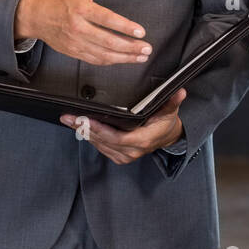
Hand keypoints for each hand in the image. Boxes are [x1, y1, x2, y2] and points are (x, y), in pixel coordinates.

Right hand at [14, 0, 151, 65]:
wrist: (36, 16)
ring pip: (103, 54)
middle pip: (108, 41)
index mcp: (81, 9)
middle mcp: (78, 28)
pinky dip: (111, 61)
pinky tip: (124, 59)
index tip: (141, 32)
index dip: (125, 27)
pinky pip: (95, 59)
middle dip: (131, 47)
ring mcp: (75, 42)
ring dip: (125, 58)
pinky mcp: (73, 52)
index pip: (107, 19)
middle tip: (147, 48)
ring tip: (141, 57)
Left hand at [60, 89, 186, 164]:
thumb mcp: (170, 111)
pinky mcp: (119, 156)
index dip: (99, 129)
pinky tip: (80, 128)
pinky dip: (90, 137)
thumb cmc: (166, 122)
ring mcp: (124, 156)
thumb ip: (172, 101)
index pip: (116, 137)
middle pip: (103, 141)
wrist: (168, 137)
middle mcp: (132, 151)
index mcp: (142, 140)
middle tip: (69, 118)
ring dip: (84, 133)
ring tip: (70, 120)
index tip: (85, 120)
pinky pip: (101, 147)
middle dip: (85, 129)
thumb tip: (180, 91)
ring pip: (99, 145)